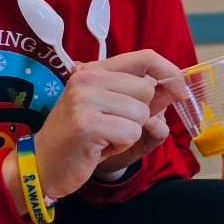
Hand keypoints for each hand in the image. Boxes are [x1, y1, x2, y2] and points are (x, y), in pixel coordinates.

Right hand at [32, 50, 186, 198]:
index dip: (170, 72)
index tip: (181, 91)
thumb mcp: (113, 112)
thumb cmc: (82, 139)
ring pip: (142, 114)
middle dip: (140, 115)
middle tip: (113, 126)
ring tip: (104, 137)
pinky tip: (99, 147)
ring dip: (129, 133)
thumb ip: (144, 99)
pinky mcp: (87, 123)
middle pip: (147, 90)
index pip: (145, 57)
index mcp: (95, 70)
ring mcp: (85, 99)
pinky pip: (131, 132)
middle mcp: (88, 78)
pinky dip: (121, 144)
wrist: (42, 165)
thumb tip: (175, 91)